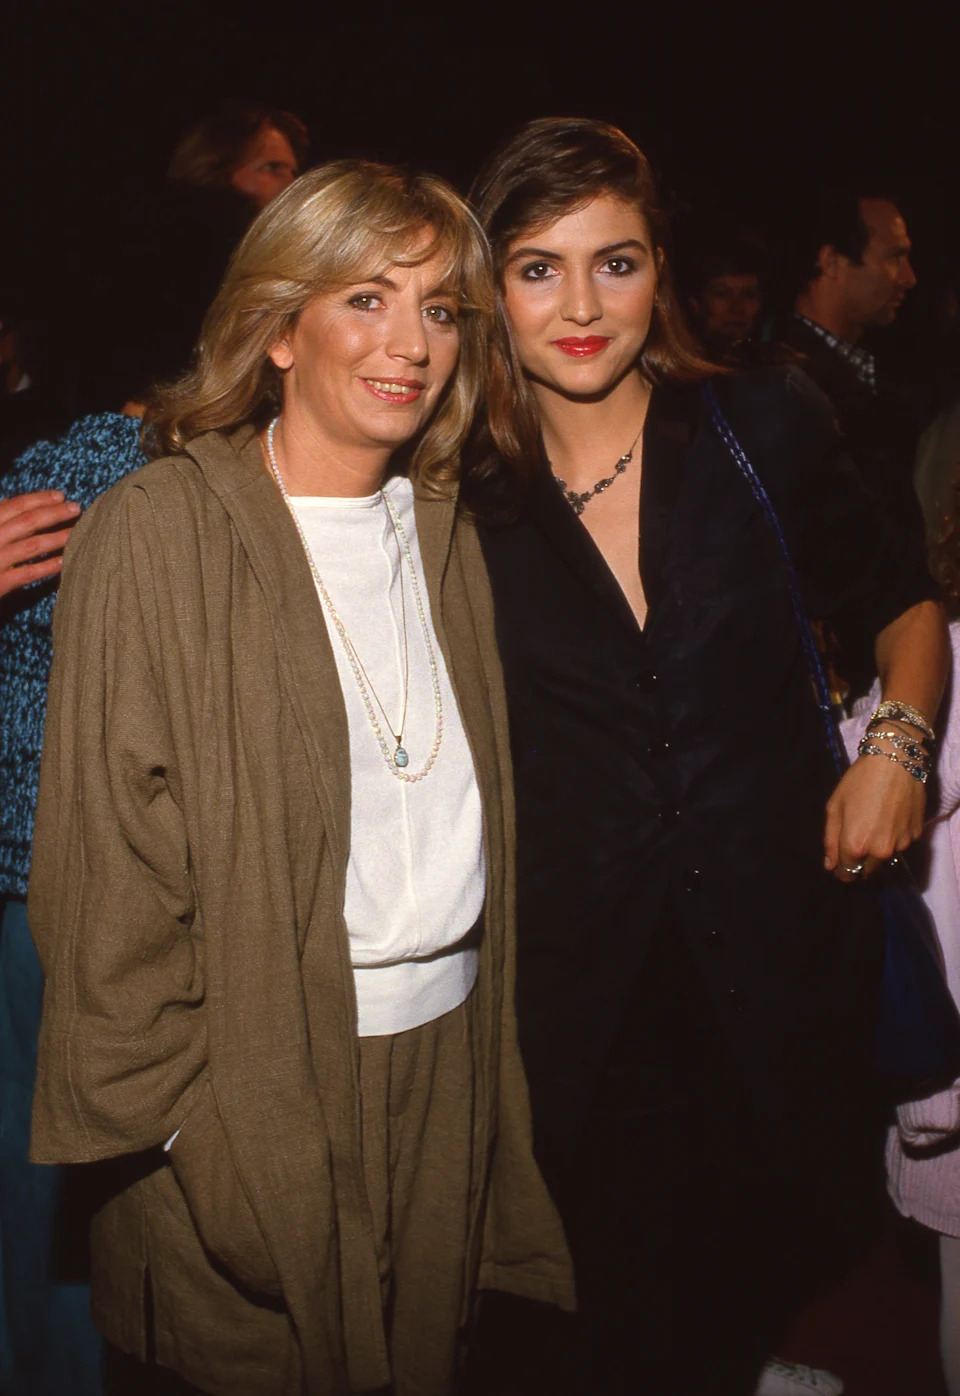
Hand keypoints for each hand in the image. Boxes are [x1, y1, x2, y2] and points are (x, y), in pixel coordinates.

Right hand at [0, 491, 80, 598]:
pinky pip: (28, 573)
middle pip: (27, 522)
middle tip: (75, 508)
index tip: (60, 495)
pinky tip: (65, 561)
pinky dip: (47, 566)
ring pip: (31, 546)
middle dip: (54, 513)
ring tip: (76, 532)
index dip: (39, 499)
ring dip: (57, 537)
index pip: (14, 506)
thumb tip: (7, 503)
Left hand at [823, 753, 925, 882]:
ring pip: (885, 858)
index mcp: (856, 846)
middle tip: (857, 835)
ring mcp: (901, 845)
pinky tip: (890, 816)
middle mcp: (880, 852)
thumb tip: (830, 865)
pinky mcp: (916, 835)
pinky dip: (894, 837)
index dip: (840, 868)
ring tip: (874, 822)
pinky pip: (900, 844)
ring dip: (877, 849)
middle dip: (859, 860)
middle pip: (867, 871)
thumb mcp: (835, 807)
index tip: (839, 858)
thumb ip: (830, 840)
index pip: (846, 874)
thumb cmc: (859, 781)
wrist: (896, 762)